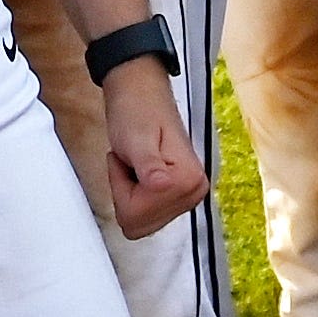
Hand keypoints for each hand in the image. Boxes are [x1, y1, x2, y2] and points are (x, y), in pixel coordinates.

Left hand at [101, 59, 209, 238]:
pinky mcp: (179, 194)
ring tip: (134, 165)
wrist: (140, 92)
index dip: (122, 188)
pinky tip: (138, 173)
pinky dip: (134, 195)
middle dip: (126, 194)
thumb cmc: (136, 110)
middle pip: (141, 224)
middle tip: (130, 163)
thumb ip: (149, 166)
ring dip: (129, 195)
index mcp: (188, 180)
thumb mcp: (136, 138)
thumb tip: (161, 185)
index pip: (137, 215)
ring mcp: (188, 195)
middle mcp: (195, 192)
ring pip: (142, 222)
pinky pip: (146, 214)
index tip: (129, 161)